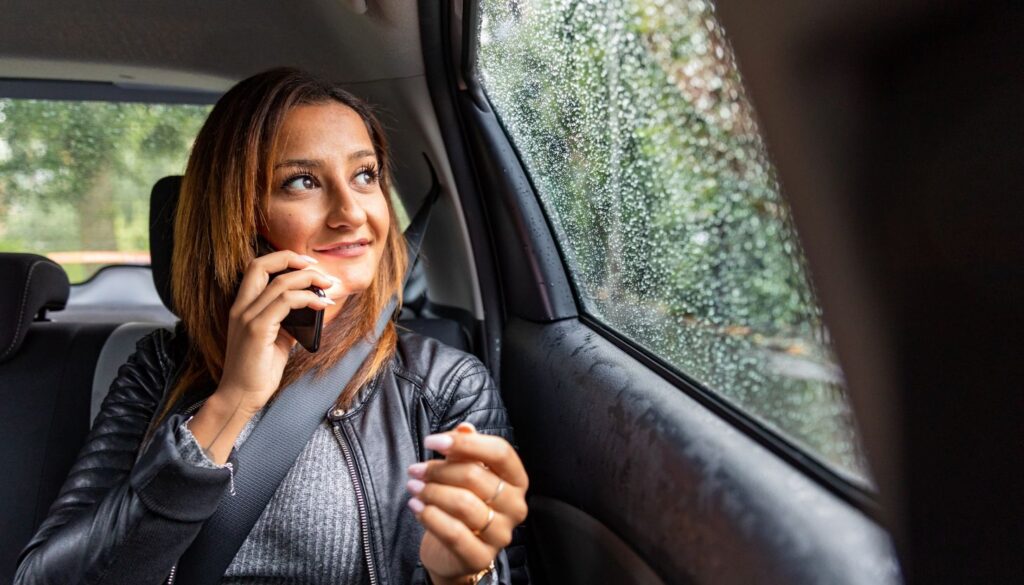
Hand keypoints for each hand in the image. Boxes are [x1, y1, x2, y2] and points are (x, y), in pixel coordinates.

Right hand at [187, 250, 346, 462]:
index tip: (308, 264)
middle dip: (294, 259)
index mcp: (242, 306)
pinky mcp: (257, 330)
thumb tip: (312, 307)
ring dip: (310, 280)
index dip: (283, 259)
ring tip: (329, 287)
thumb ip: (288, 320)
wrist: (241, 397)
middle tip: (320, 269)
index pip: (257, 267)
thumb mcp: (276, 338)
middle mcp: (241, 307)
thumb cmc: (258, 370)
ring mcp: (247, 317)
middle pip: (262, 264)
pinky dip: (308, 299)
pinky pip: (286, 302)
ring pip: (280, 283)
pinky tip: (321, 305)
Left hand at [406, 423, 528, 583]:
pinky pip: (453, 533)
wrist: (453, 550)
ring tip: (413, 487)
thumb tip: (464, 428)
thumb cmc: (462, 503)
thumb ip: (466, 449)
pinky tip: (416, 506)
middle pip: (476, 476)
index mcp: (517, 479)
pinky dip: (430, 516)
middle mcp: (515, 506)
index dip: (464, 443)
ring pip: (463, 504)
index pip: (500, 452)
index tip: (432, 441)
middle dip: (439, 470)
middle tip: (415, 469)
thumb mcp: (464, 471)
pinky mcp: (481, 556)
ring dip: (431, 492)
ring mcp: (501, 534)